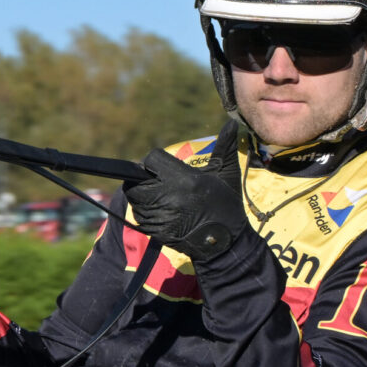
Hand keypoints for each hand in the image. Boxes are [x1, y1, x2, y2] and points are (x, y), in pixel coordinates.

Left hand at [121, 135, 245, 261]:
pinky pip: (140, 217)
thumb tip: (231, 123)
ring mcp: (161, 216)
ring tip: (159, 196)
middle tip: (154, 181)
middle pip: (136, 180)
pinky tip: (161, 212)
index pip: (151, 159)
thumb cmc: (226, 205)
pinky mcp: (157, 231)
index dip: (154, 162)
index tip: (162, 167)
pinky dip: (146, 213)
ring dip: (142, 196)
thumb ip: (225, 147)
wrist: (225, 243)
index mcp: (185, 179)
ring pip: (136, 199)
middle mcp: (170, 197)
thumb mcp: (226, 174)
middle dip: (142, 179)